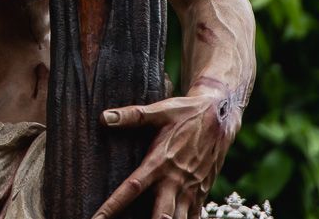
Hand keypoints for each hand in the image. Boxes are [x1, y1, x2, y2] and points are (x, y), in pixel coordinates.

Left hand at [92, 82, 242, 218]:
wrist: (221, 117)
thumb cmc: (186, 113)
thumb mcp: (159, 111)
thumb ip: (132, 116)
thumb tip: (103, 117)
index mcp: (159, 163)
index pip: (131, 188)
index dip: (113, 205)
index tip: (97, 218)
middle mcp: (175, 181)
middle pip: (160, 215)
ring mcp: (191, 190)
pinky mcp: (202, 192)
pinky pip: (194, 217)